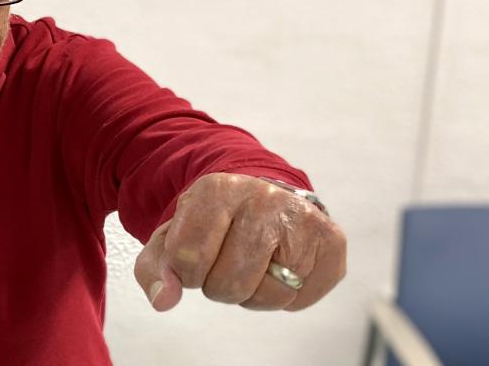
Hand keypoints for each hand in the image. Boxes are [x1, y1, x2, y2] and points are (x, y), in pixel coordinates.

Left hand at [135, 173, 345, 311]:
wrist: (263, 196)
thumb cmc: (215, 222)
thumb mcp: (174, 237)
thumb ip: (156, 269)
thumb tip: (164, 299)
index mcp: (217, 189)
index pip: (187, 258)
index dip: (186, 270)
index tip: (194, 255)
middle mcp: (264, 198)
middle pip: (229, 284)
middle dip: (220, 284)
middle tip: (226, 260)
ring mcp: (303, 217)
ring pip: (269, 296)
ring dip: (254, 293)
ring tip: (253, 263)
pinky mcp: (332, 241)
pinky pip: (300, 299)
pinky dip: (286, 295)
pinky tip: (280, 266)